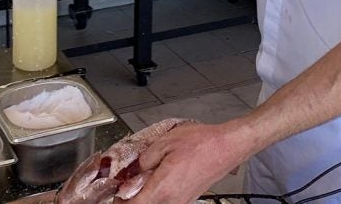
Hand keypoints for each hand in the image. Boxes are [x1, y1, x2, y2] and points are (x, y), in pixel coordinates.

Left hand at [126, 121, 254, 203]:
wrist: (227, 147)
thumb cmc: (201, 143)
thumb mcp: (165, 143)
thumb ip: (144, 159)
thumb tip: (134, 170)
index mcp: (162, 189)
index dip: (119, 202)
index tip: (113, 195)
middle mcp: (172, 201)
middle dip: (130, 200)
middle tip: (123, 187)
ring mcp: (182, 202)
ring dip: (145, 198)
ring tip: (139, 182)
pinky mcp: (189, 198)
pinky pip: (167, 202)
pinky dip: (157, 196)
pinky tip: (156, 181)